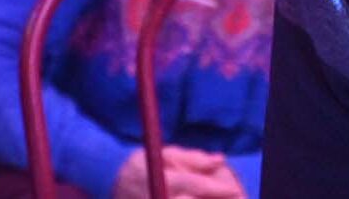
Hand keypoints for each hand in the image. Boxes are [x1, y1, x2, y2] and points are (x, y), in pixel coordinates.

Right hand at [113, 147, 245, 198]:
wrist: (114, 186)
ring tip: (216, 196)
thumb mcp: (163, 154)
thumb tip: (219, 160)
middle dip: (214, 198)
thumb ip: (191, 158)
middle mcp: (160, 197)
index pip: (194, 185)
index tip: (234, 188)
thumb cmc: (141, 166)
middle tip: (232, 196)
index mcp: (160, 179)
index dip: (217, 188)